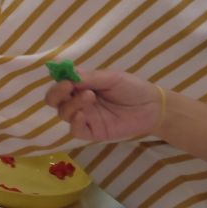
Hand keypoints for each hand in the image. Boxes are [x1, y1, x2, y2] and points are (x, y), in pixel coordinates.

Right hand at [44, 70, 162, 141]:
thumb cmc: (132, 88)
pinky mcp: (92, 132)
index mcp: (81, 86)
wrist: (151, 107)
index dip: (58, 80)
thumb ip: (90, 77)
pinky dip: (75, 123)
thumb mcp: (111, 77)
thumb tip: (67, 75)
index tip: (66, 78)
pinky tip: (82, 115)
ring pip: (64, 113)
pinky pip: (75, 130)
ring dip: (72, 104)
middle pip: (55, 100)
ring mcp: (85, 117)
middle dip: (56, 93)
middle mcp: (79, 101)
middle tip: (68, 87)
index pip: (60, 83)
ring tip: (90, 96)